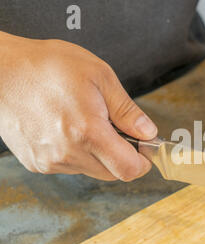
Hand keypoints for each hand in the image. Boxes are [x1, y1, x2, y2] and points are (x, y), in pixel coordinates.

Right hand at [0, 32, 156, 180]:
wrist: (1, 70)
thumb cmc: (48, 67)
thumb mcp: (100, 77)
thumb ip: (127, 110)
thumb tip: (147, 132)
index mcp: (88, 133)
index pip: (128, 169)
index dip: (142, 162)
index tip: (144, 149)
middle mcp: (68, 154)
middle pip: (112, 173)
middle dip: (122, 156)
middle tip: (116, 130)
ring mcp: (50, 161)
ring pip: (91, 169)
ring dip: (99, 154)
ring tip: (86, 123)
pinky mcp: (36, 163)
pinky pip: (70, 166)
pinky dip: (78, 153)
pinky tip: (68, 129)